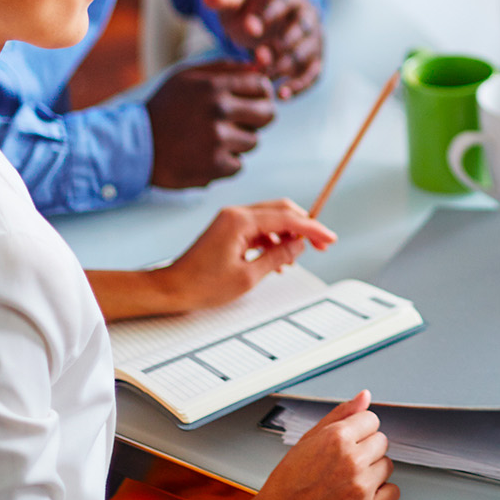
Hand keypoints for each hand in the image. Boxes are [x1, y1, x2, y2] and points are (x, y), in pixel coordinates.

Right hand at [146, 58, 275, 188]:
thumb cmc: (165, 107)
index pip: (261, 86)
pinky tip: (205, 156)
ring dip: (238, 142)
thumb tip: (259, 67)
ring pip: (253, 141)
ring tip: (213, 139)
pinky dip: (225, 163)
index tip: (251, 100)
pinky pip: (238, 164)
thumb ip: (224, 68)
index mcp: (214, 86)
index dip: (260, 94)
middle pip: (267, 114)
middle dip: (258, 118)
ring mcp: (218, 140)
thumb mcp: (187, 76)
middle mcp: (218, 110)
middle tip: (240, 122)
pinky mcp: (214, 166)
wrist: (135, 145)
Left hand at [157, 200, 336, 312]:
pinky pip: (259, 228)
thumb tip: (298, 245)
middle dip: (304, 226)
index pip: (287, 218)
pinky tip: (279, 258)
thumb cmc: (201, 284)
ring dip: (289, 234)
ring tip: (299, 255)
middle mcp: (236, 214)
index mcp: (241, 221)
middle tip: (321, 244)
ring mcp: (231, 220)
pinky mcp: (228, 229)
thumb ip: (277, 257)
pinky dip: (273, 239)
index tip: (328, 238)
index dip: (312, 228)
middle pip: (281, 210)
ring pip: (271, 219)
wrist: (171, 288)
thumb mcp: (248, 276)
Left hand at [203, 0, 322, 97]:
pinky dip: (299, 86)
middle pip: (301, 29)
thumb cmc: (251, 11)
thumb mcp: (236, 2)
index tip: (249, 29)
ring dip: (285, 67)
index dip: (268, 15)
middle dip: (279, 46)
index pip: (284, 1)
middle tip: (257, 59)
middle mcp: (308, 14)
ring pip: (306, 53)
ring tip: (262, 79)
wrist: (269, 22)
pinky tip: (280, 95)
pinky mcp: (315, 59)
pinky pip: (313, 74)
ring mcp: (314, 38)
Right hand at [241, 391, 397, 499]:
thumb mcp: (307, 441)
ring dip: (373, 472)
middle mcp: (352, 460)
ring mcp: (361, 486)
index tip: (349, 442)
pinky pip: (393, 492)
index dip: (359, 431)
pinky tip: (361, 495)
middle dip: (366, 450)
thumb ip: (339, 415)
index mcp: (337, 438)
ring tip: (348, 481)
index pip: (372, 420)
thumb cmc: (286, 485)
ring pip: (387, 466)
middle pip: (382, 442)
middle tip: (344, 464)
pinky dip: (381, 494)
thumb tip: (364, 397)